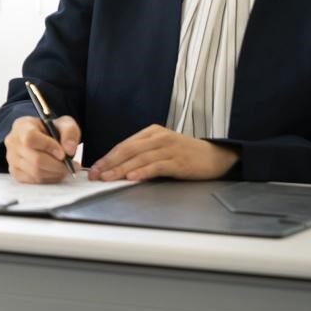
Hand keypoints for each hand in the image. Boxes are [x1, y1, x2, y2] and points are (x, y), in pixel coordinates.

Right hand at [5, 115, 80, 183]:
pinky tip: (54, 172)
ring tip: (64, 168)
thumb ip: (69, 132)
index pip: (30, 138)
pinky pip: (34, 180)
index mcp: (22, 126)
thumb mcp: (64, 124)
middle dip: (58, 165)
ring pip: (36, 172)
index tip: (62, 153)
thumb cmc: (51, 131)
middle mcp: (13, 142)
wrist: (41, 138)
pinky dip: (48, 179)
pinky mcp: (15, 172)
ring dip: (55, 173)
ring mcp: (12, 159)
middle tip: (71, 165)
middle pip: (36, 159)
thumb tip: (68, 150)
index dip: (48, 147)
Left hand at [89, 124, 238, 181]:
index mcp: (151, 132)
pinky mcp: (179, 161)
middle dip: (109, 163)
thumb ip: (142, 154)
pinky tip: (132, 177)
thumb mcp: (160, 148)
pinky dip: (143, 172)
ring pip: (140, 158)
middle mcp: (158, 138)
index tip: (94, 169)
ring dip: (121, 169)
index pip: (124, 145)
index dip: (107, 157)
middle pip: (128, 150)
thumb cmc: (184, 154)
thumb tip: (116, 167)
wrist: (215, 156)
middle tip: (95, 175)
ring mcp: (169, 149)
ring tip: (108, 178)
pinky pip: (157, 166)